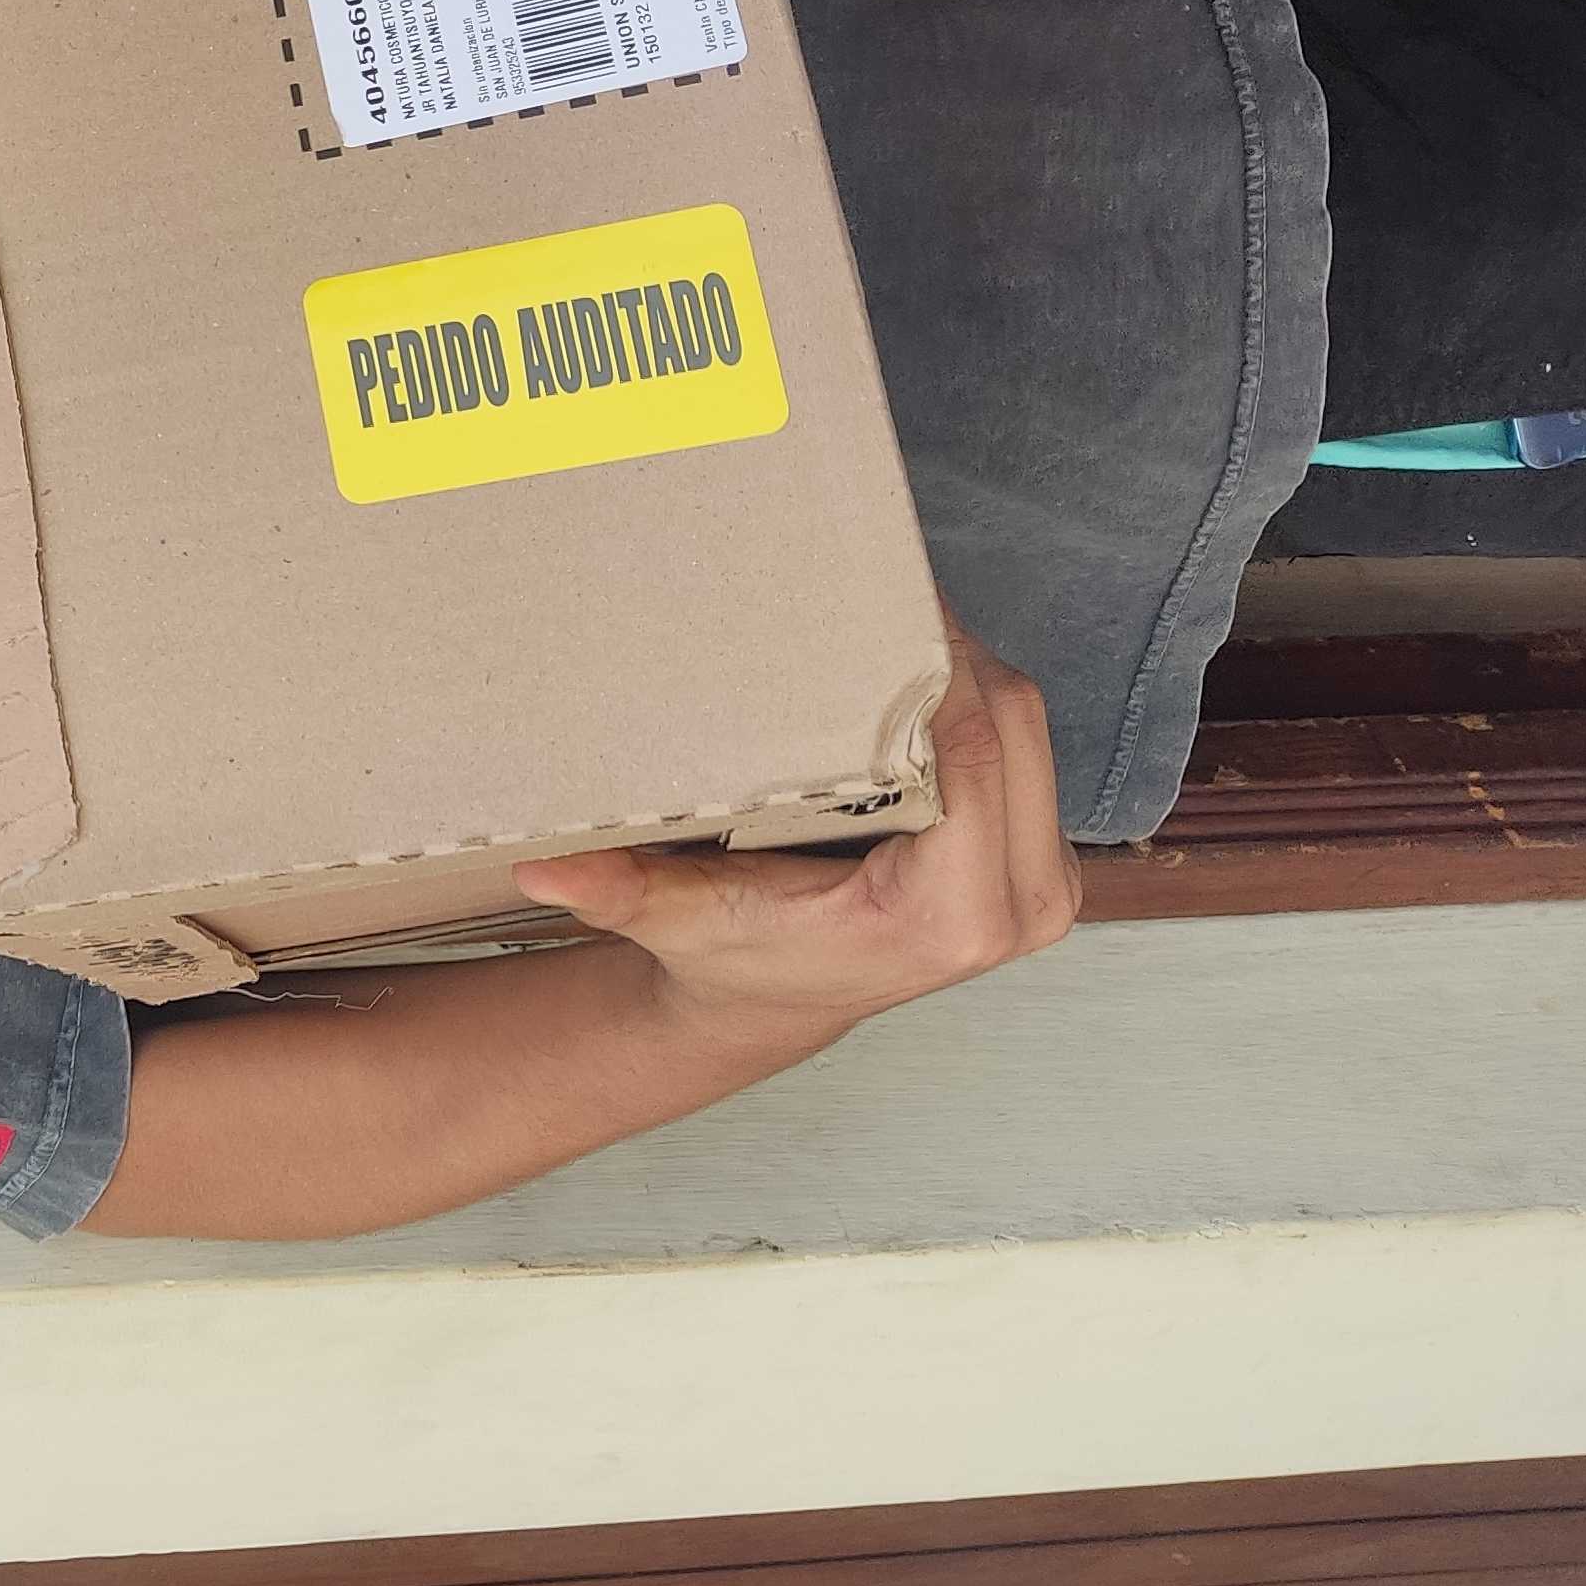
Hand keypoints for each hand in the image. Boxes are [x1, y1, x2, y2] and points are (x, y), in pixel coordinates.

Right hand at [510, 601, 1081, 1045]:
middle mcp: (1016, 910)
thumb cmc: (736, 956)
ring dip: (966, 665)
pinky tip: (916, 669)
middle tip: (879, 585)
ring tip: (894, 615)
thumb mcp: (677, 919)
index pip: (972, 759)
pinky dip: (977, 699)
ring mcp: (1044, 890)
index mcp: (945, 918)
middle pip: (1012, 727)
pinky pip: (1028, 751)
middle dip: (949, 649)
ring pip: (1030, 728)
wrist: (782, 1001)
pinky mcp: (1042, 864)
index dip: (934, 672)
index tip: (881, 603)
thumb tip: (540, 869)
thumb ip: (621, 892)